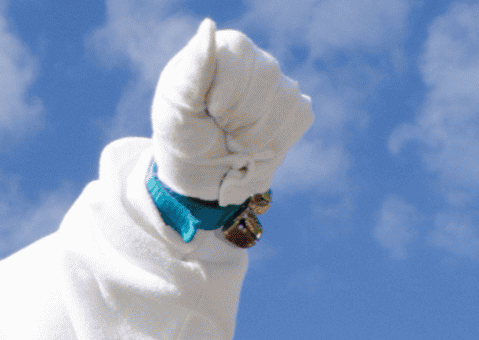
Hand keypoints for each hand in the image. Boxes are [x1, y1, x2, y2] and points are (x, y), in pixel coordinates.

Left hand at [151, 20, 313, 205]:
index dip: (224, 103)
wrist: (199, 175)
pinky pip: (301, 116)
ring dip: (259, 136)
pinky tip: (256, 145)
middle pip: (268, 79)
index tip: (207, 113)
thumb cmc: (182, 136)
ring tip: (236, 140)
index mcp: (224, 48)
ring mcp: (278, 82)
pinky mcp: (295, 106)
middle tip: (221, 130)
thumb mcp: (178, 107)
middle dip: (242, 120)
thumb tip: (208, 26)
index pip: (239, 68)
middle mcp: (254, 58)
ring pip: (288, 100)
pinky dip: (278, 141)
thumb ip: (194, 68)